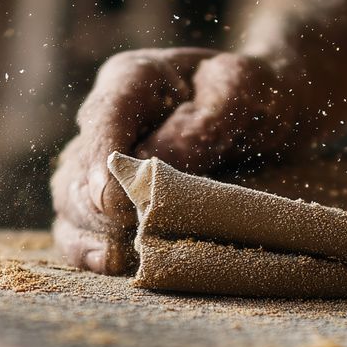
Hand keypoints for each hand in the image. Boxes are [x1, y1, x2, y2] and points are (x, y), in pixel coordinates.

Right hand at [51, 47, 327, 272]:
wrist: (274, 121)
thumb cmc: (258, 96)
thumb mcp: (245, 87)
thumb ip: (206, 116)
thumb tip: (155, 160)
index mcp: (135, 82)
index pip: (105, 116)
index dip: (101, 161)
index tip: (110, 201)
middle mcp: (108, 124)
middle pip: (78, 168)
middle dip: (99, 205)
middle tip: (135, 229)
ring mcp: (103, 167)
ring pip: (71, 204)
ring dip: (93, 232)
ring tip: (122, 254)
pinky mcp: (110, 206)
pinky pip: (80, 232)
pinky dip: (89, 251)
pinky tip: (110, 264)